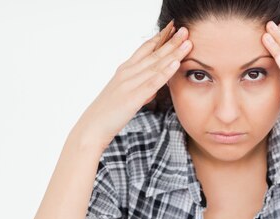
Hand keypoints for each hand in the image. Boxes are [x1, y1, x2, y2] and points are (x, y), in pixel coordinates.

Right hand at [73, 21, 191, 146]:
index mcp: (125, 70)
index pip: (145, 49)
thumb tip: (154, 88)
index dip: (160, 38)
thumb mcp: (126, 96)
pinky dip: (166, 71)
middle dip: (171, 41)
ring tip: (187, 42)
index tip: (173, 29)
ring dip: (173, 52)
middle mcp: (127, 72)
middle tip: (185, 30)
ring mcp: (130, 83)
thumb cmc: (108, 113)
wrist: (92, 127)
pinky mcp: (133, 97)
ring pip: (156, 65)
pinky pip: (153, 82)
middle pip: (153, 54)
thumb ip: (141, 89)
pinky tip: (176, 63)